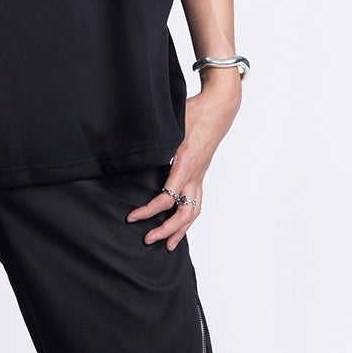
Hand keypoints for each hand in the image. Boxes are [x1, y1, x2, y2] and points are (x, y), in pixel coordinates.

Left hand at [126, 73, 240, 250]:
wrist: (219, 107)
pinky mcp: (201, 173)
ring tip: (168, 245)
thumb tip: (134, 149)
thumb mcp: (171, 125)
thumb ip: (156, 140)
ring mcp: (200, 175)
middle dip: (166, 230)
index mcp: (185, 164)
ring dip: (181, 230)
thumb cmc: (194, 112)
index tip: (132, 217)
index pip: (166, 198)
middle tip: (148, 239)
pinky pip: (197, 201)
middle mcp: (195, 174)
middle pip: (184, 213)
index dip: (148, 210)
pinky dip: (188, 217)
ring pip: (194, 211)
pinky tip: (181, 224)